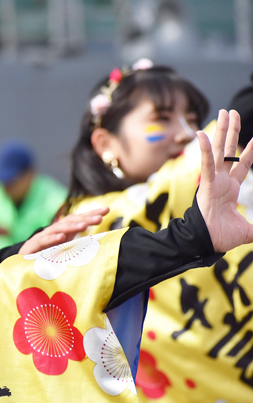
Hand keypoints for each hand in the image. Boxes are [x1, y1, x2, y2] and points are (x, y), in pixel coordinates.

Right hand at [18, 207, 108, 254]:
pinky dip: (52, 238)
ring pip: (57, 229)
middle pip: (69, 221)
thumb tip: (98, 243)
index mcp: (61, 233)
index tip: (107, 209)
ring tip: (85, 225)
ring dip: (72, 226)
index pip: (77, 220)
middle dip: (85, 218)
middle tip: (100, 217)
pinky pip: (42, 241)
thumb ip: (77, 247)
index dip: (91, 214)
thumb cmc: (44, 260)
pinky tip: (61, 237)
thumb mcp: (64, 254)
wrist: (19, 267)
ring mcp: (41, 238)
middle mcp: (52, 232)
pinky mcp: (31, 247)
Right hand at [196, 109, 252, 251]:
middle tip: (231, 113)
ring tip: (225, 113)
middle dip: (231, 132)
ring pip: (218, 151)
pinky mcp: (207, 184)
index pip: (241, 165)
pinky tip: (201, 134)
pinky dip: (203, 149)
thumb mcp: (250, 230)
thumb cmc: (222, 237)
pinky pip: (206, 163)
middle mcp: (220, 181)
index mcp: (229, 189)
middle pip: (227, 150)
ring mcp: (213, 180)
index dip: (249, 151)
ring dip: (221, 131)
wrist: (207, 243)